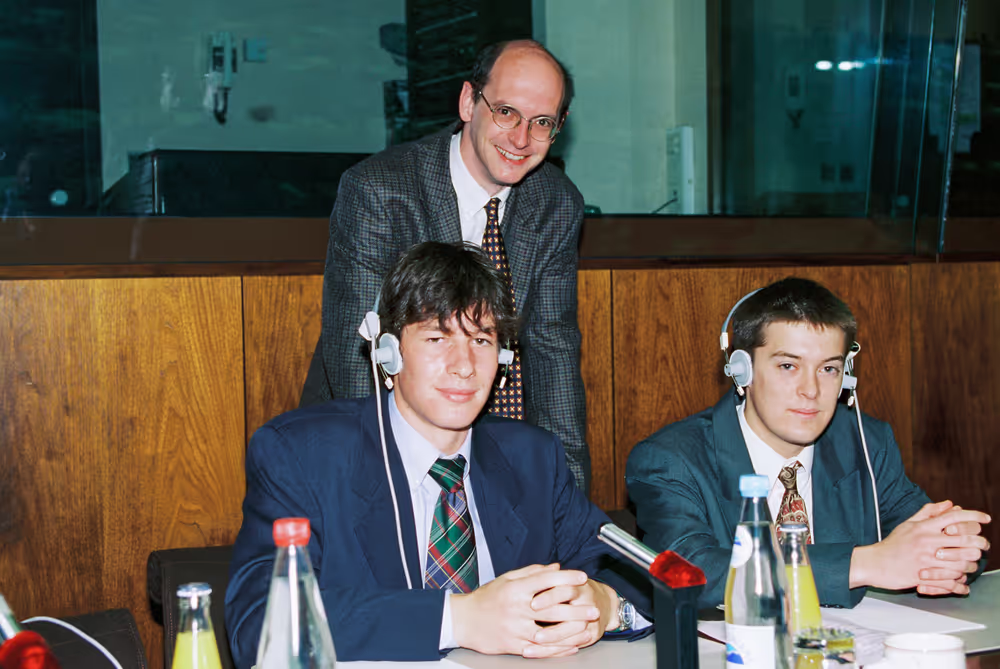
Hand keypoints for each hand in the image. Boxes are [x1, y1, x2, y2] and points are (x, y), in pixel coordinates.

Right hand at [451, 564, 601, 657]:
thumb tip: (556, 567)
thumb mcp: (507, 579)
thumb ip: (532, 572)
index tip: (582, 576)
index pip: (544, 581)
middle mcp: (516, 609)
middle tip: (593, 608)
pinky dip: (557, 649)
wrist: (464, 621)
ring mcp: (515, 629)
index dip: (565, 578)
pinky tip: (571, 646)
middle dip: (576, 609)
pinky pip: (539, 649)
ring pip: (548, 633)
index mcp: (515, 589)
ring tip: (587, 628)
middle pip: (551, 609)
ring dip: (570, 632)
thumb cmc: (486, 598)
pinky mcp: (513, 645)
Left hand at [529, 579, 617, 650]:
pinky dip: (557, 649)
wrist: (604, 604)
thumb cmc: (576, 589)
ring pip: (574, 629)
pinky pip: (574, 643)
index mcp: (578, 584)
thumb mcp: (563, 579)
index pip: (564, 588)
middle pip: (570, 610)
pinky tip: (541, 650)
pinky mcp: (591, 634)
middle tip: (534, 624)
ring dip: (554, 636)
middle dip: (551, 619)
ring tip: (536, 640)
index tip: (533, 604)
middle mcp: (586, 600)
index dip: (549, 597)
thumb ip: (546, 575)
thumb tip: (532, 575)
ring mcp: (591, 619)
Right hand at [850, 501, 990, 593]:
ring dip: (971, 564)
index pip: (955, 517)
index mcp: (924, 527)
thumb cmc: (892, 544)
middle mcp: (927, 541)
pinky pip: (950, 581)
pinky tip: (963, 583)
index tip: (986, 519)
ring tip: (972, 564)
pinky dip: (960, 584)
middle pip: (964, 539)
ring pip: (962, 562)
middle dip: (980, 542)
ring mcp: (926, 559)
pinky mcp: (924, 576)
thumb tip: (950, 504)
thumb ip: (929, 513)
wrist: (874, 563)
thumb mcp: (909, 524)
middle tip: (984, 545)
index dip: (974, 516)